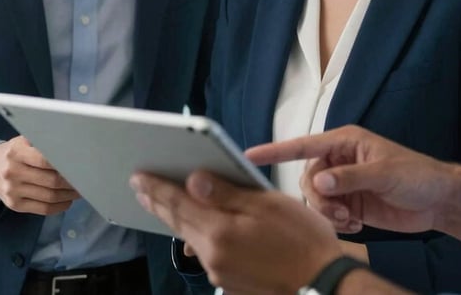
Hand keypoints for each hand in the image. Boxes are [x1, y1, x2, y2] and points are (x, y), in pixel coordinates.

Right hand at [0, 136, 79, 214]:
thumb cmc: (14, 152)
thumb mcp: (23, 140)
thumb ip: (43, 142)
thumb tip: (71, 146)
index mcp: (17, 152)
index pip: (45, 160)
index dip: (65, 164)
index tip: (80, 164)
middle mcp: (13, 172)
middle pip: (51, 181)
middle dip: (72, 181)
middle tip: (85, 179)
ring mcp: (13, 191)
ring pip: (49, 197)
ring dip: (69, 195)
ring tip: (80, 190)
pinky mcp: (15, 205)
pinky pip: (42, 209)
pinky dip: (59, 206)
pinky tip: (67, 201)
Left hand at [131, 170, 346, 294]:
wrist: (322, 284)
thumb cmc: (301, 237)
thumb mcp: (266, 205)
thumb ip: (226, 193)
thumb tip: (192, 179)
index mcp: (220, 232)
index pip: (179, 204)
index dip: (157, 188)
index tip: (138, 176)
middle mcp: (212, 256)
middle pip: (178, 223)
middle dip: (158, 203)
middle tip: (139, 186)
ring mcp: (220, 272)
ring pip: (189, 238)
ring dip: (175, 218)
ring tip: (160, 202)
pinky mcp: (230, 282)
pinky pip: (204, 251)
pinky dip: (194, 233)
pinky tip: (193, 227)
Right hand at [246, 125, 460, 246]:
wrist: (438, 201)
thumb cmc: (416, 175)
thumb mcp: (384, 173)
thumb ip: (349, 178)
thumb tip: (319, 183)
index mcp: (344, 142)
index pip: (303, 145)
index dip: (276, 150)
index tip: (250, 156)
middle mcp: (339, 160)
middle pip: (307, 179)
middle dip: (317, 199)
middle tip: (338, 213)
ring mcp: (344, 184)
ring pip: (315, 199)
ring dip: (327, 213)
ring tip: (349, 221)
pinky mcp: (350, 205)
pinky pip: (328, 214)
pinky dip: (337, 223)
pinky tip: (356, 227)